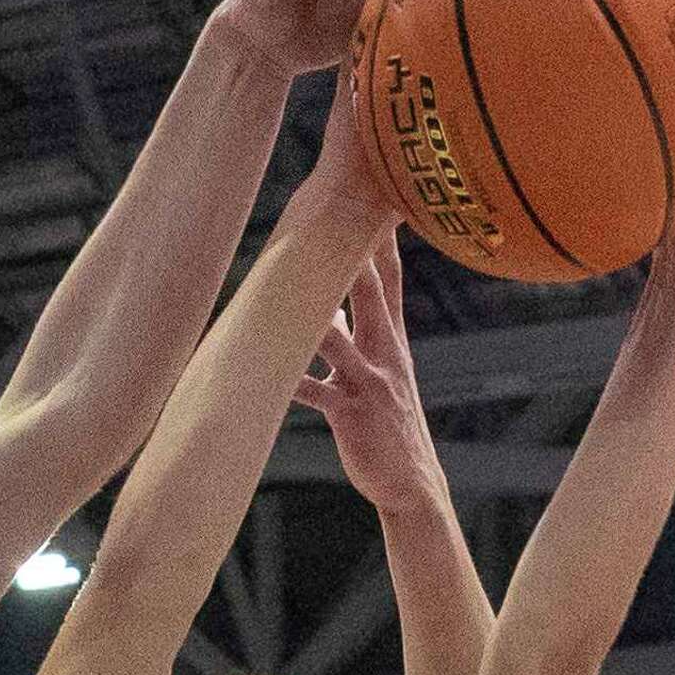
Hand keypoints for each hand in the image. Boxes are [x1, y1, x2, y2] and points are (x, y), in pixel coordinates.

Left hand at [292, 231, 444, 515]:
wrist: (410, 482)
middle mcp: (385, 352)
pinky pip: (315, 392)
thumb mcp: (377, 371)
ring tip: (290, 281)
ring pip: (340, 337)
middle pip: (374, 290)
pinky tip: (264, 372)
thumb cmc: (386, 423)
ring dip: (317, 312)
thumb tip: (330, 306)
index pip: (390, 276)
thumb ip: (353, 334)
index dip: (383, 235)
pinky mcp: (351, 413)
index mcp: (391, 338)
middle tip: (346, 206)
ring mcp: (369, 381)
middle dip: (359, 250)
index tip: (379, 192)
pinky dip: (290, 380)